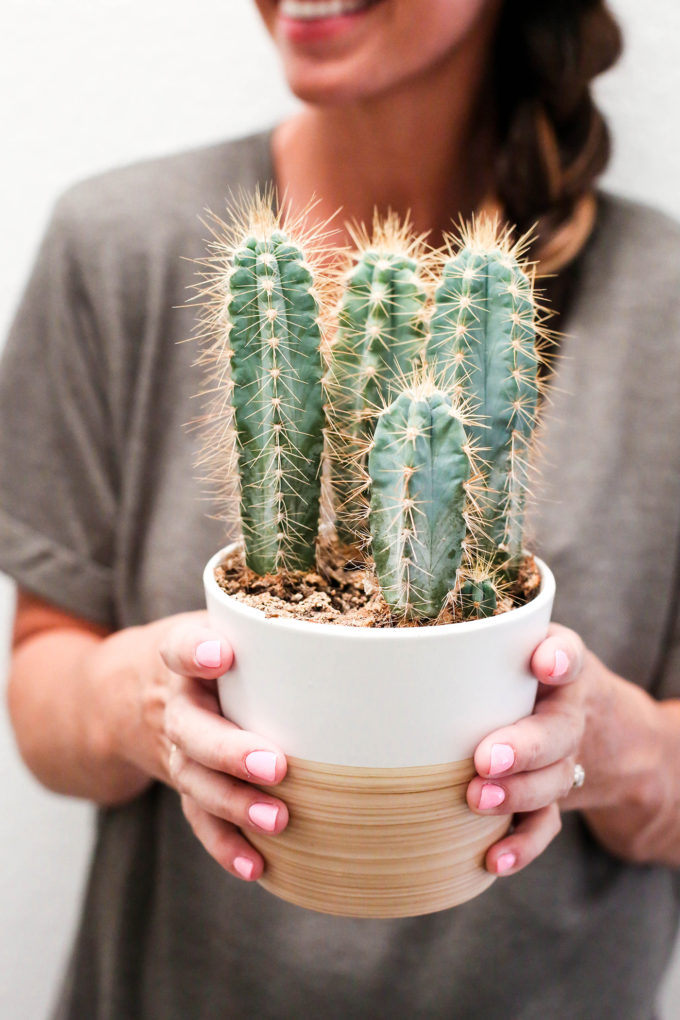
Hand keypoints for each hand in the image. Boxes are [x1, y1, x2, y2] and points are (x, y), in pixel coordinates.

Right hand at [141, 612, 288, 880]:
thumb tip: (363, 634)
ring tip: (278, 820)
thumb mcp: (226, 626)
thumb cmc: (212, 652)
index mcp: (184, 656)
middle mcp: (175, 704)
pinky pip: (199, 819)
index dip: (196, 652)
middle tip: (275, 766)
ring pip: (195, 780)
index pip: (180, 646)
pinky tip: (256, 866)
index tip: (221, 654)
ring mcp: (176, 750)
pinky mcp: (186, 784)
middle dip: (231, 751)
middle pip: (192, 729)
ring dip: (234, 804)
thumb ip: (272, 627)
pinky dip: (225, 845)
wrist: (134, 694)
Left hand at [466, 622, 585, 875]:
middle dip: (525, 747)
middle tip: (486, 760)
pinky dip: (522, 843)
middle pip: (559, 729)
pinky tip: (494, 858)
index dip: (559, 659)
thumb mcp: (491, 645)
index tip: (544, 664)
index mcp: (550, 661)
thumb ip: (457, 643)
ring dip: (518, 795)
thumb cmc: (501, 667)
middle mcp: (564, 710)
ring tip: (477, 801)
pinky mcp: (549, 795)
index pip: (566, 652)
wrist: (557, 708)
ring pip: (553, 780)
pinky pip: (545, 823)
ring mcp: (562, 757)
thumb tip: (376, 655)